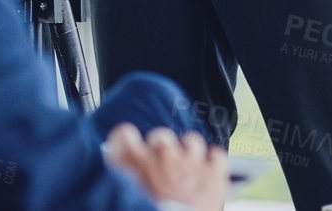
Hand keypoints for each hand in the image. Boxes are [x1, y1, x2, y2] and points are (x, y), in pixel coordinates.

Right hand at [104, 123, 228, 210]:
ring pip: (191, 142)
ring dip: (189, 153)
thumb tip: (115, 163)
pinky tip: (208, 173)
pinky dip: (213, 163)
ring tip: (188, 170)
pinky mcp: (213, 174)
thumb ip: (118, 175)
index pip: (125, 135)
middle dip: (161, 150)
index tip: (130, 150)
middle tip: (162, 170)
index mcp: (133, 159)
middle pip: (161, 137)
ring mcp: (189, 161)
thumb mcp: (121, 196)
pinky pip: (216, 156)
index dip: (128, 143)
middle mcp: (161, 153)